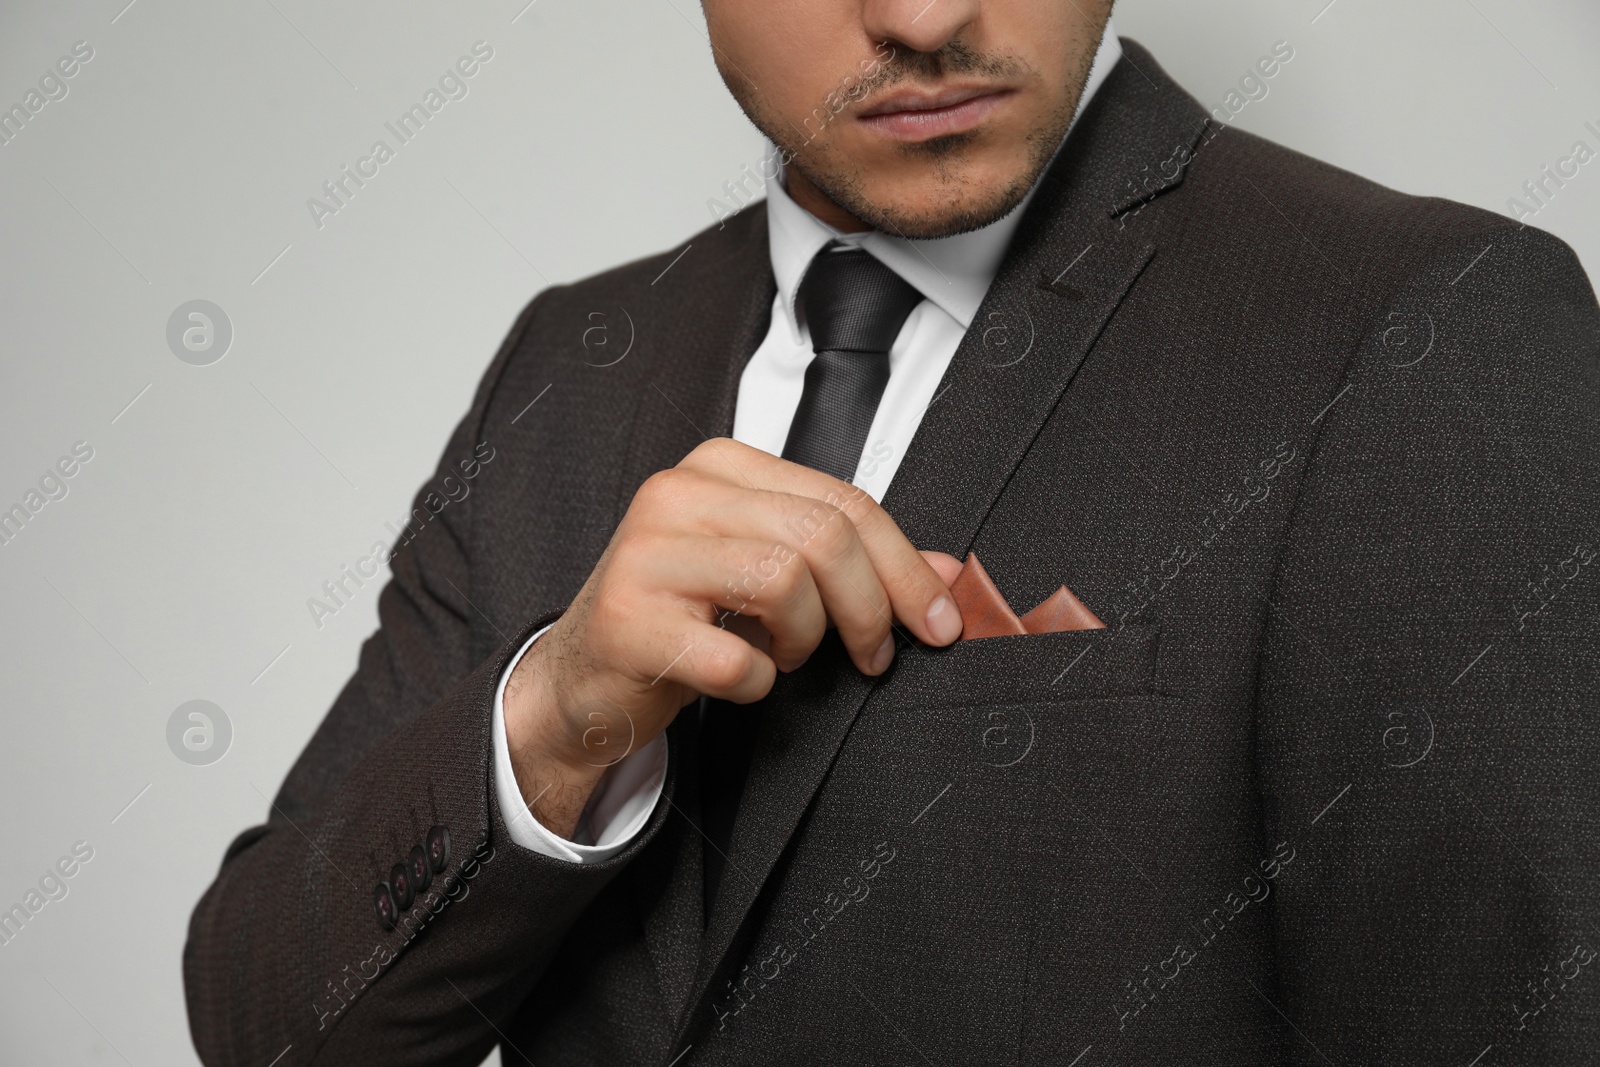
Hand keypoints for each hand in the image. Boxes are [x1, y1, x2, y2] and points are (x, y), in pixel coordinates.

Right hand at [502, 438, 963, 836]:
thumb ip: (852, 563)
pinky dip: (754, 681)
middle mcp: (678, 493)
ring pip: (784, 583)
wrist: (585, 677)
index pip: (843, 500)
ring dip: (803, 641)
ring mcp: (646, 554)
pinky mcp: (628, 620)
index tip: (937, 622)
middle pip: (821, 536)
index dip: (905, 566)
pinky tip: (734, 676)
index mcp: (721, 466)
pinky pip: (735, 657)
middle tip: (871, 656)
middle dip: (869, 608)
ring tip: (779, 654)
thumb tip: (948, 575)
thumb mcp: (768, 574)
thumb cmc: (683, 617)